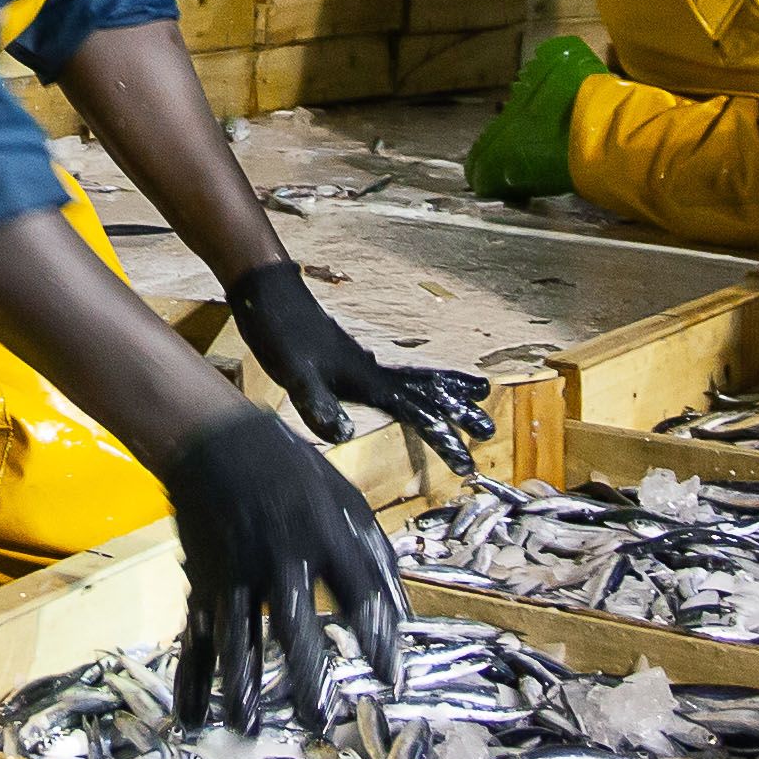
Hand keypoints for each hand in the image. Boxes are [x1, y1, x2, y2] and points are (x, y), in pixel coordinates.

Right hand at [157, 404, 406, 733]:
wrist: (216, 443)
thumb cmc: (295, 476)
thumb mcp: (348, 502)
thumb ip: (375, 557)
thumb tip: (402, 616)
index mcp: (326, 535)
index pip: (359, 592)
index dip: (378, 637)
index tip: (392, 681)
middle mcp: (280, 556)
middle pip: (291, 621)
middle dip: (304, 670)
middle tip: (319, 718)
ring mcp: (236, 570)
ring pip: (235, 635)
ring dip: (241, 684)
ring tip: (246, 728)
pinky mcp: (206, 582)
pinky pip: (196, 635)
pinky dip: (190, 677)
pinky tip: (191, 716)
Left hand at [223, 264, 495, 466]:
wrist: (269, 295)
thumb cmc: (280, 333)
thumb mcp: (295, 373)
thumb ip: (318, 403)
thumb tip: (345, 434)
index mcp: (368, 381)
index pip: (416, 414)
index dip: (442, 438)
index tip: (465, 462)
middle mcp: (374, 373)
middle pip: (429, 394)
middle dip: (459, 413)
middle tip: (489, 430)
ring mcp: (365, 366)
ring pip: (418, 382)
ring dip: (446, 394)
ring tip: (476, 397)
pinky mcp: (352, 362)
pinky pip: (398, 378)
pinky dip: (419, 385)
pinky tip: (413, 390)